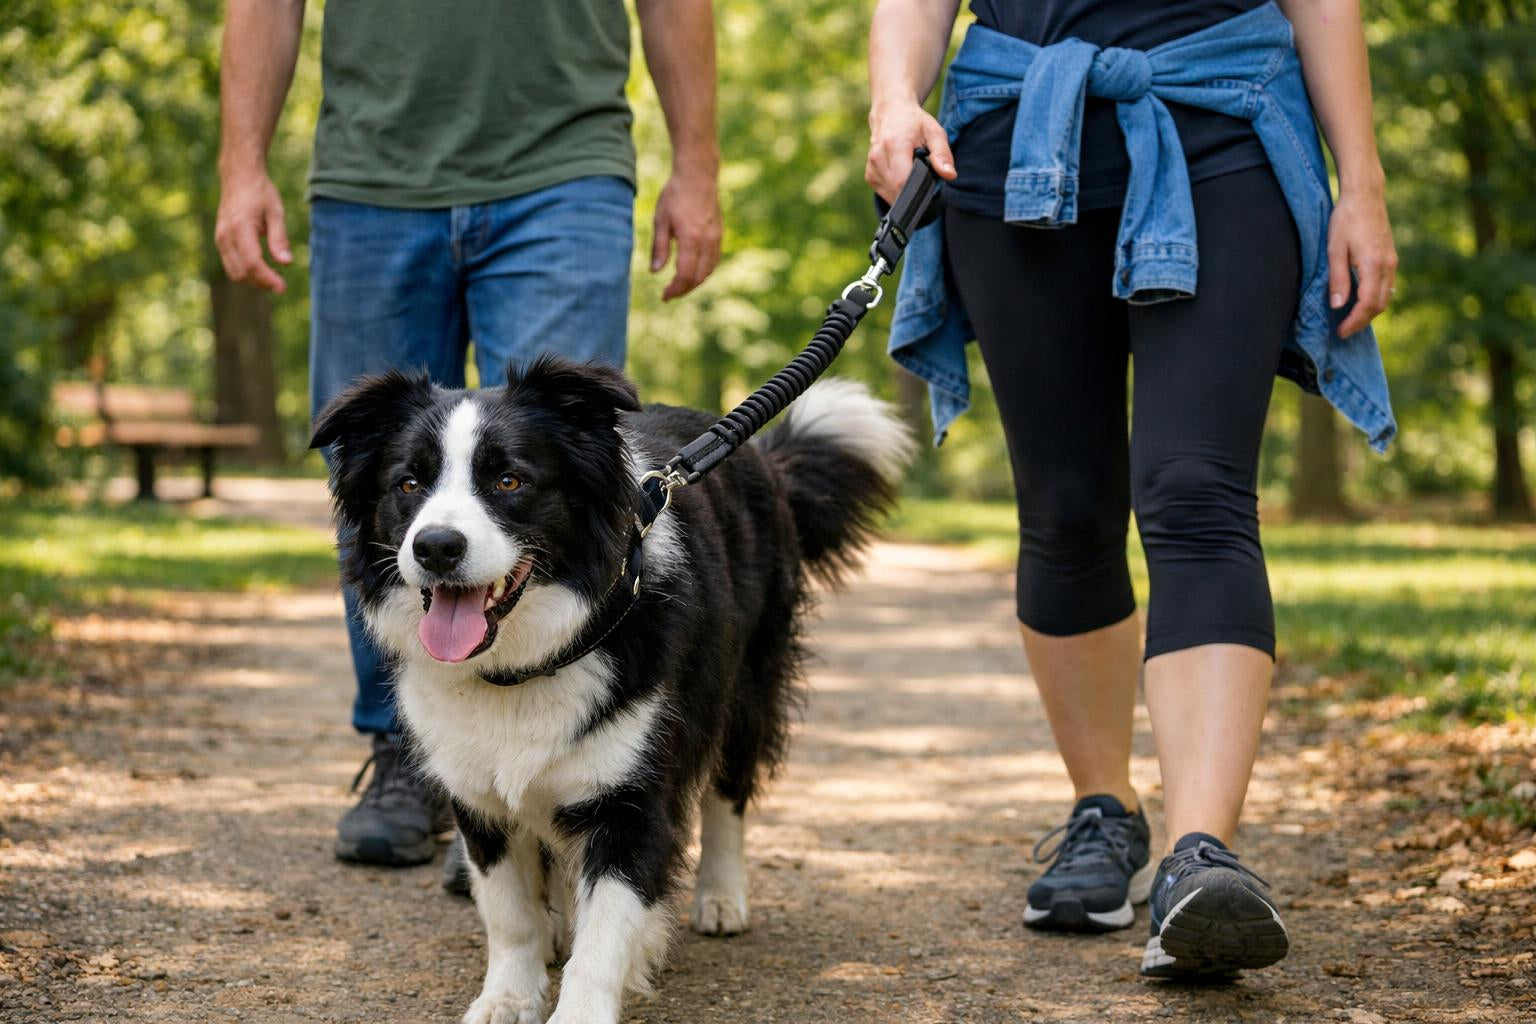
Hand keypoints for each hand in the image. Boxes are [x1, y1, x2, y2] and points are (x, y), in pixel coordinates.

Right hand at [215, 170, 291, 293]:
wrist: (239, 177)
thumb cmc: (260, 193)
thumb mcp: (276, 213)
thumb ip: (280, 238)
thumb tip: (286, 263)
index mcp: (240, 228)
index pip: (252, 262)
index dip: (267, 279)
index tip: (283, 287)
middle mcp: (225, 236)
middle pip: (241, 272)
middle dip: (261, 282)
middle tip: (281, 284)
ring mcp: (220, 239)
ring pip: (234, 272)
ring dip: (253, 280)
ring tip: (274, 277)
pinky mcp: (220, 241)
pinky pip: (231, 265)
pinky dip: (246, 272)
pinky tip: (263, 268)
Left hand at [651, 169, 721, 301]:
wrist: (698, 176)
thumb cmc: (675, 195)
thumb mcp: (661, 220)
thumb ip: (659, 248)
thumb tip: (655, 272)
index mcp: (690, 239)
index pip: (684, 275)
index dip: (675, 290)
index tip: (664, 296)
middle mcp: (707, 242)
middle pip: (698, 277)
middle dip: (684, 289)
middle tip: (669, 294)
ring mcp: (716, 238)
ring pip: (708, 271)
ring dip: (694, 282)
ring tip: (680, 285)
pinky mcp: (719, 235)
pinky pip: (713, 261)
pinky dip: (703, 271)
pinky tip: (693, 271)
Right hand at [865, 100, 955, 204]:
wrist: (890, 112)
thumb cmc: (915, 123)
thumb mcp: (934, 132)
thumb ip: (942, 154)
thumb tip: (950, 175)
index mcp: (894, 146)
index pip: (902, 182)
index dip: (917, 192)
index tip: (930, 189)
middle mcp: (878, 158)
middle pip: (897, 191)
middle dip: (914, 192)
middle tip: (924, 177)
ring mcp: (871, 168)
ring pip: (891, 196)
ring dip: (905, 192)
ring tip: (912, 172)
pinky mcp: (869, 176)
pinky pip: (885, 194)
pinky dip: (897, 190)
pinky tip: (902, 175)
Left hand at [1328, 185, 1396, 337]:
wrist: (1365, 195)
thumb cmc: (1346, 219)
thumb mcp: (1334, 250)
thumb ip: (1337, 279)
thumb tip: (1338, 305)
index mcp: (1373, 265)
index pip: (1368, 304)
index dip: (1355, 321)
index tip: (1341, 332)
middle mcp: (1387, 265)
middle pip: (1380, 304)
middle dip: (1362, 321)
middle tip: (1344, 330)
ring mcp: (1392, 261)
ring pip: (1386, 296)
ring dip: (1370, 311)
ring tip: (1351, 319)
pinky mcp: (1390, 256)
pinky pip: (1387, 285)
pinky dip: (1376, 298)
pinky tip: (1362, 300)